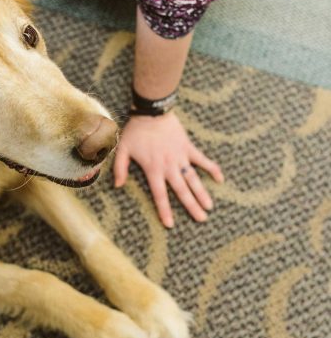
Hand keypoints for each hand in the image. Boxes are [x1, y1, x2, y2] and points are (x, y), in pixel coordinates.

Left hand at [113, 112, 223, 227]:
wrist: (152, 112)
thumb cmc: (135, 131)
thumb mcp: (122, 149)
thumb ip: (120, 168)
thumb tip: (117, 186)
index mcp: (153, 169)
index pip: (160, 195)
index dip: (165, 210)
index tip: (170, 224)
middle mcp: (169, 166)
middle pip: (182, 190)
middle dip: (191, 206)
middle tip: (201, 220)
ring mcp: (181, 157)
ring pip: (194, 179)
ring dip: (202, 193)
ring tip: (209, 207)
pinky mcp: (188, 147)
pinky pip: (202, 160)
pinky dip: (212, 168)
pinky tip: (220, 179)